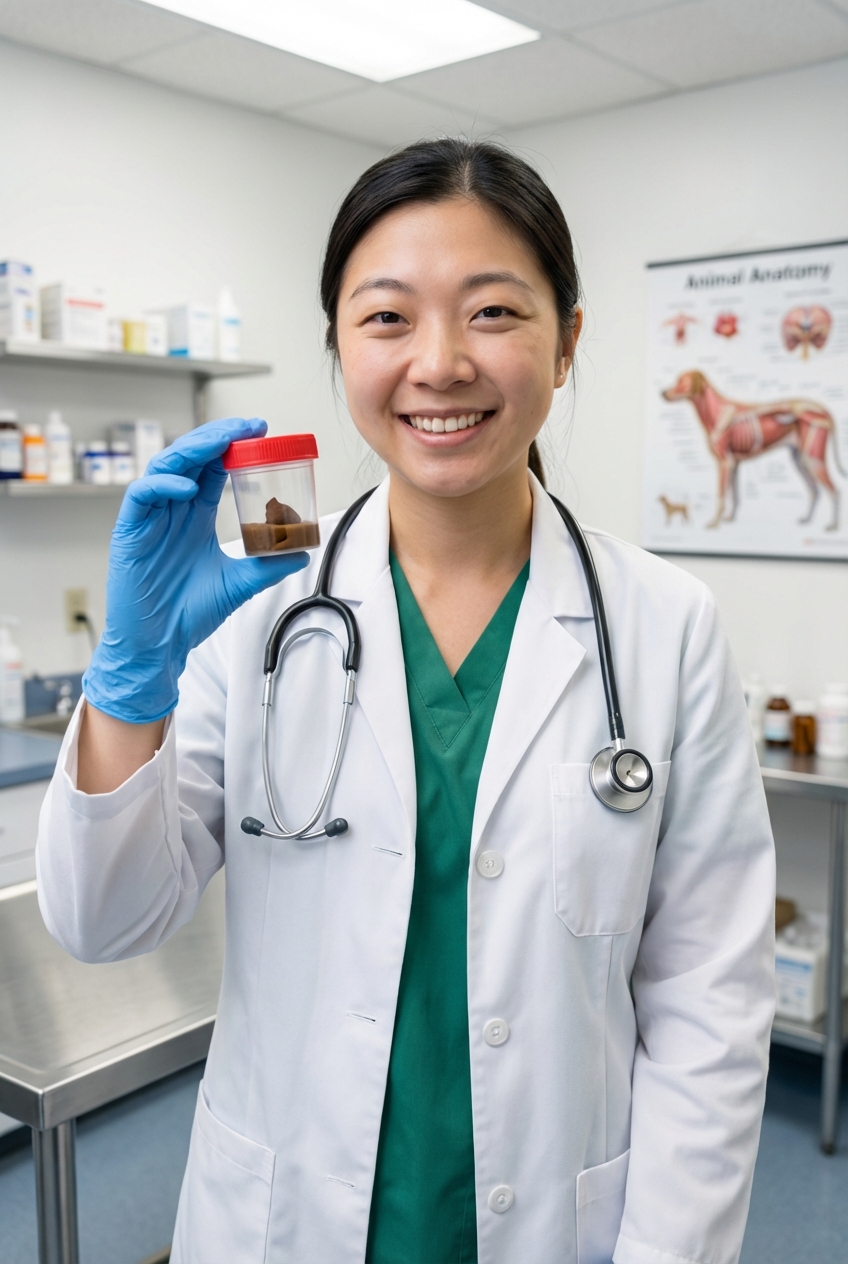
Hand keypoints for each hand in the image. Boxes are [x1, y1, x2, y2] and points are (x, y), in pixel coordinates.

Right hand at [83, 417, 308, 723]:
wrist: (159, 646)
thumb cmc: (187, 614)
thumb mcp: (240, 584)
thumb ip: (268, 565)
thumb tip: (302, 551)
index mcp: (194, 516)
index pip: (212, 467)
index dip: (234, 446)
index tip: (263, 432)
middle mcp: (172, 510)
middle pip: (191, 457)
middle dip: (218, 436)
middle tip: (250, 426)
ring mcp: (150, 519)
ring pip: (166, 466)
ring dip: (194, 449)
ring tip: (223, 441)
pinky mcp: (129, 532)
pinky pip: (142, 495)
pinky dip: (165, 485)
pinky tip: (189, 487)